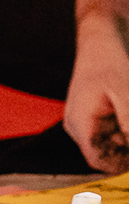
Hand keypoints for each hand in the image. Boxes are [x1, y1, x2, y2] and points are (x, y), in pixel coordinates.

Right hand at [67, 11, 128, 170]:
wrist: (102, 38)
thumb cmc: (109, 61)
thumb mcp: (125, 94)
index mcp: (80, 124)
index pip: (98, 160)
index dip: (122, 165)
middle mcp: (79, 127)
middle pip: (106, 154)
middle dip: (126, 149)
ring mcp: (87, 122)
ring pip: (113, 145)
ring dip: (128, 140)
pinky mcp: (96, 117)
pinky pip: (115, 133)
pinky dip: (126, 131)